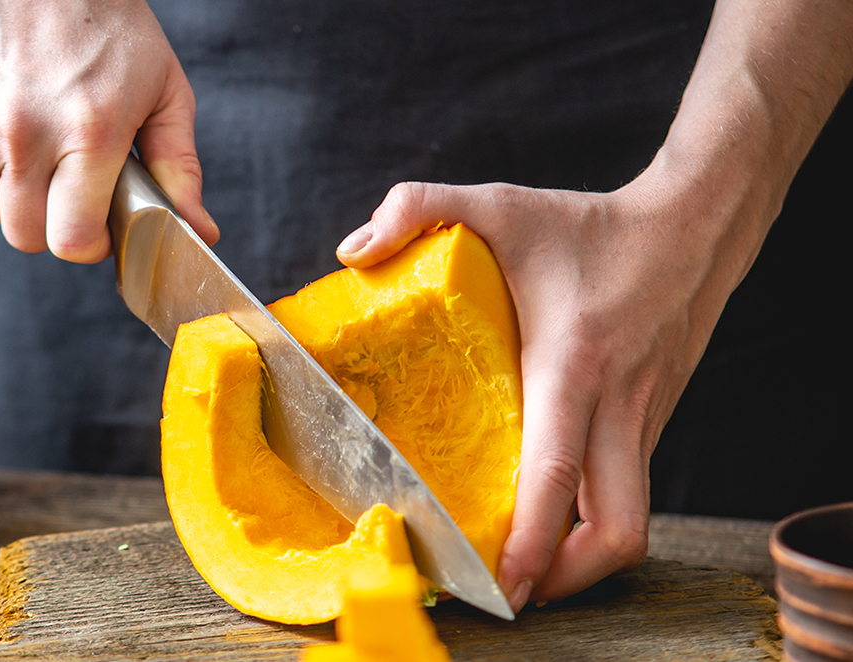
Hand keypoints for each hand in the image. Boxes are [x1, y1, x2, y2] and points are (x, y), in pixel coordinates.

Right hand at [0, 0, 217, 262]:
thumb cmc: (110, 24)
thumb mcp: (166, 93)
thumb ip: (179, 168)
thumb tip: (198, 229)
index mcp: (89, 132)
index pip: (71, 240)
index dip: (91, 246)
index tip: (105, 230)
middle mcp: (25, 133)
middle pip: (27, 237)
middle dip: (57, 229)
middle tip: (81, 197)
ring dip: (26, 200)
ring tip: (53, 157)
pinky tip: (23, 129)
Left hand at [337, 0, 852, 611]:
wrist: (694, 228)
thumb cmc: (591, 224)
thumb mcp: (499, 203)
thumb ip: (418, 208)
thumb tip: (352, 252)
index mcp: (572, 365)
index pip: (557, 474)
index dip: (533, 544)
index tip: (502, 587)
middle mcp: (617, 405)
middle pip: (617, 529)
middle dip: (567, 578)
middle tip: (513, 591)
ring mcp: (644, 419)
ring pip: (629, 517)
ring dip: (582, 555)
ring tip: (528, 564)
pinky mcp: (654, 419)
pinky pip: (627, 488)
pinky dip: (592, 514)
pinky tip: (554, 507)